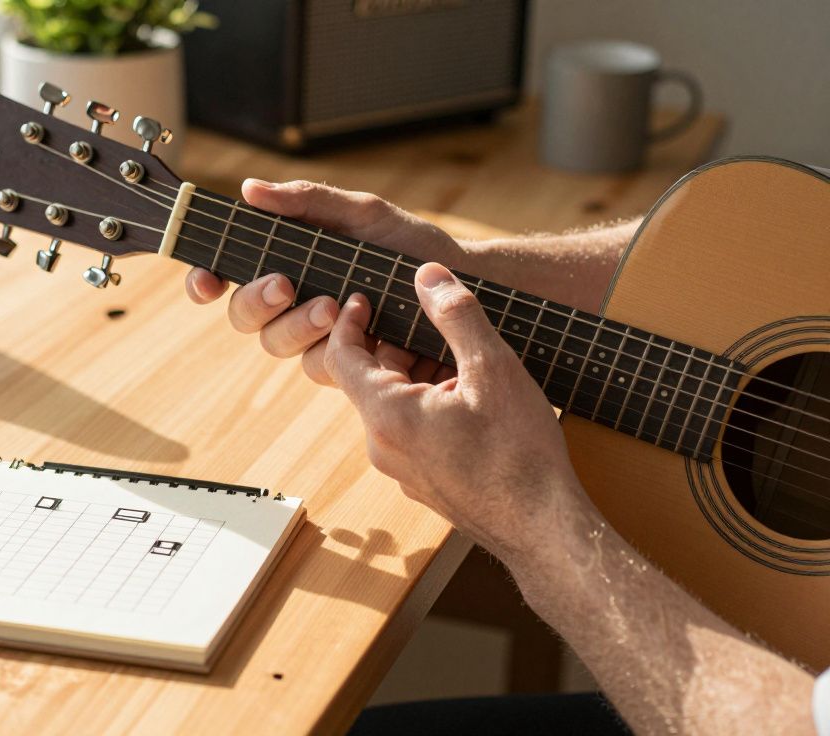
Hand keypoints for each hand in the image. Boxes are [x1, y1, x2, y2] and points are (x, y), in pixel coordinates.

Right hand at [185, 179, 464, 385]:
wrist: (463, 287)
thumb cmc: (409, 247)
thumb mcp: (362, 215)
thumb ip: (308, 203)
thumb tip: (250, 189)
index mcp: (289, 263)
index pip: (230, 274)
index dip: (205, 279)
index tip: (206, 280)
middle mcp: (294, 303)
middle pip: (244, 315)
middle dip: (256, 301)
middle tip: (285, 285)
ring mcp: (317, 337)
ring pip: (276, 344)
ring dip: (297, 325)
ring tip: (333, 307)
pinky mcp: (344, 368)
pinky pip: (317, 368)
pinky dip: (335, 350)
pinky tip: (364, 334)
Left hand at [325, 262, 586, 558]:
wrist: (543, 530)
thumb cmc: (519, 454)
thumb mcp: (492, 369)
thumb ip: (456, 316)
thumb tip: (428, 275)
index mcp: (386, 415)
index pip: (342, 356)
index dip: (350, 321)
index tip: (367, 297)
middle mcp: (382, 446)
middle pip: (370, 379)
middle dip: (398, 345)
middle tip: (434, 322)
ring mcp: (401, 470)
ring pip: (394, 406)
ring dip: (419, 375)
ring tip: (464, 359)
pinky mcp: (423, 483)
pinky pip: (412, 432)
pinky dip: (430, 404)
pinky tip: (472, 398)